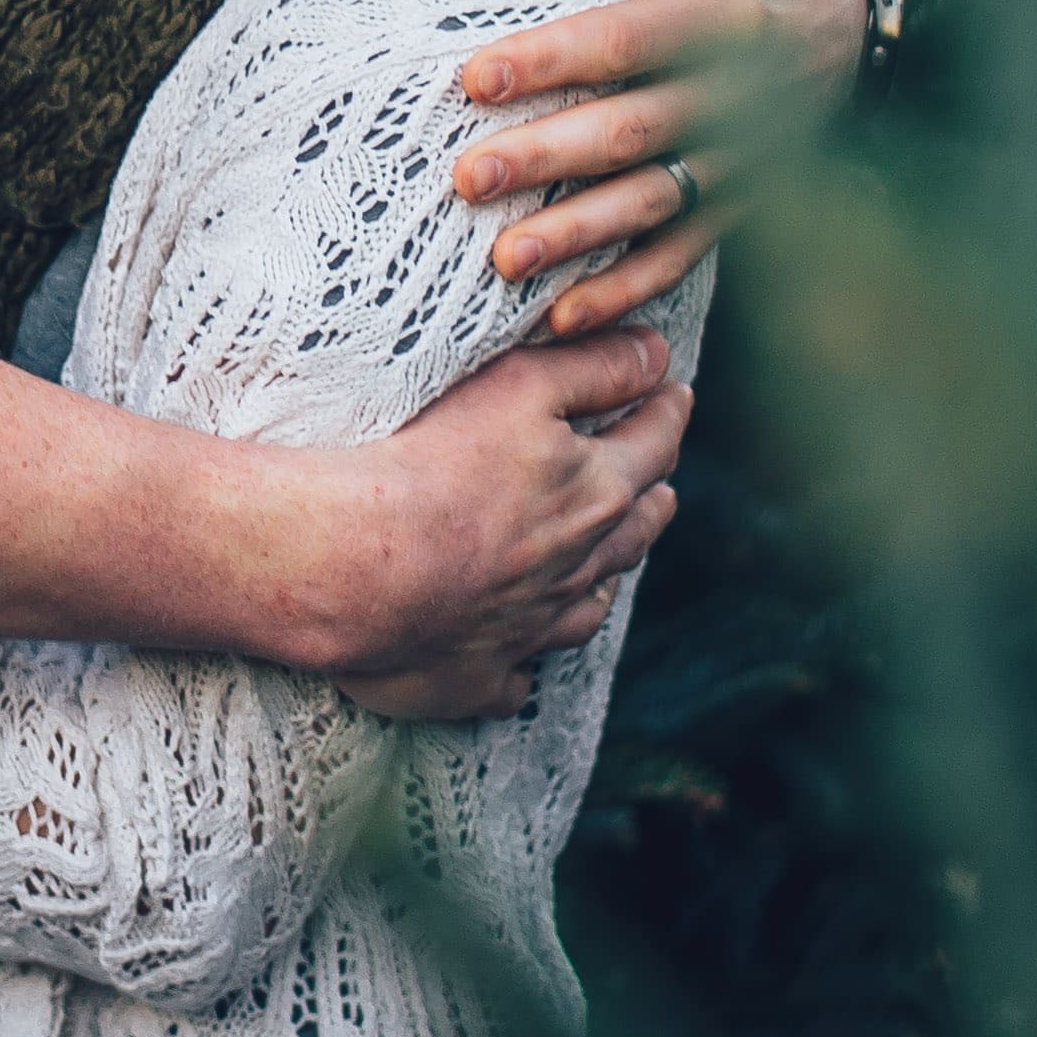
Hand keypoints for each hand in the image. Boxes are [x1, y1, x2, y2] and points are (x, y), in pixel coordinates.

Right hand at [284, 320, 689, 718]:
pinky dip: (523, 668)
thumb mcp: (521, 386)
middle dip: (654, 501)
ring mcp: (529, 628)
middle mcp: (575, 568)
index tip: (678, 395)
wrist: (357, 565)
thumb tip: (658, 357)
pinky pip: (515, 679)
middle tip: (662, 487)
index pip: (654, 444)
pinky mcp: (477, 677)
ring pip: (587, 607)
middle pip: (634, 533)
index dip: (668, 412)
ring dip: (603, 583)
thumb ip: (594, 368)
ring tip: (609, 571)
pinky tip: (519, 666)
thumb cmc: (431, 464)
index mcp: (595, 494)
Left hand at [451, 0, 869, 339]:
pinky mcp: (735, 199)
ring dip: (577, 235)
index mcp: (723, 12)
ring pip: (649, 203)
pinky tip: (563, 316)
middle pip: (628, 133)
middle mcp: (735, 94)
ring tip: (504, 257)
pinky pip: (680, 253)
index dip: (550, 60)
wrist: (842, 9)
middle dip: (547, 158)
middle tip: (468, 177)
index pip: (624, 41)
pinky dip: (626, 288)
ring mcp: (738, 157)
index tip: (474, 76)